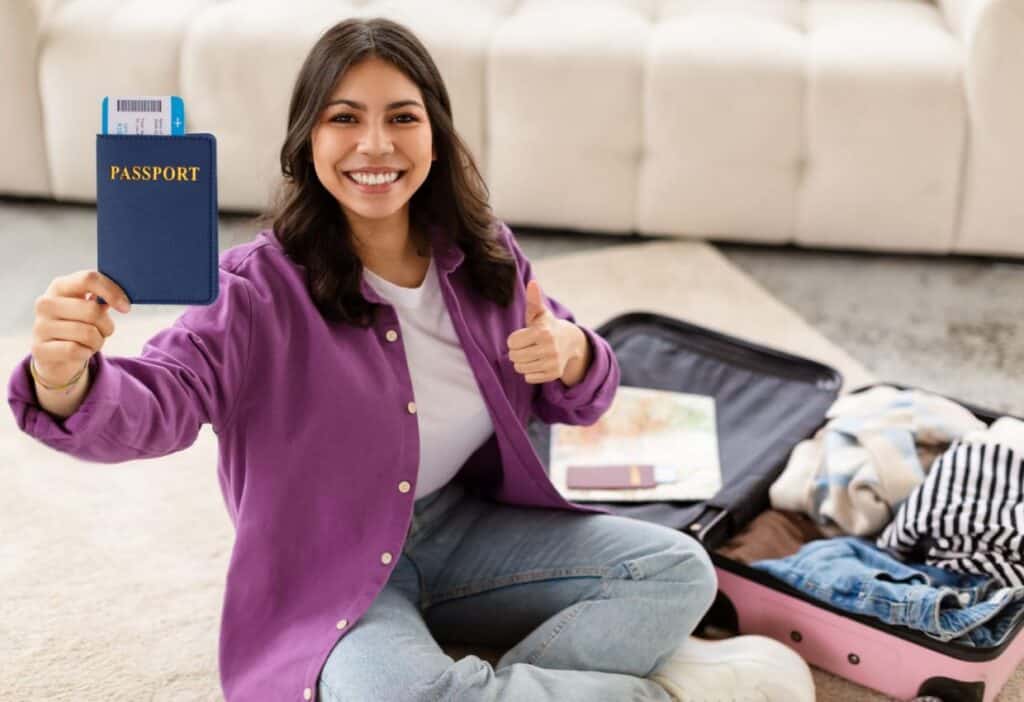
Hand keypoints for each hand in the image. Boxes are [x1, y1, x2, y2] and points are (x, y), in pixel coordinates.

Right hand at [31, 270, 130, 385]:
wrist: (56, 355)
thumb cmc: (78, 325)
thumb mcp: (88, 307)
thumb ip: (103, 298)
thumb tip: (122, 299)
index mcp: (60, 286)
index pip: (88, 279)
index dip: (112, 292)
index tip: (125, 307)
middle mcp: (46, 303)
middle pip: (92, 310)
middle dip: (107, 325)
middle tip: (104, 331)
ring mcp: (40, 326)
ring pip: (87, 333)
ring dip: (98, 341)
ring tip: (91, 342)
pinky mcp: (40, 348)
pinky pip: (75, 350)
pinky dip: (86, 353)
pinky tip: (81, 351)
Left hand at [506, 279, 579, 384]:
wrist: (570, 342)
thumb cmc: (548, 326)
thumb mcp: (540, 313)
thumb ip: (533, 300)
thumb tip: (532, 283)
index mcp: (542, 332)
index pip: (511, 343)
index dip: (514, 340)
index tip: (523, 337)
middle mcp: (549, 348)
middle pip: (514, 357)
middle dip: (516, 352)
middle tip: (526, 346)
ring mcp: (552, 363)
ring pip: (520, 368)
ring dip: (522, 362)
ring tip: (531, 354)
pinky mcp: (554, 374)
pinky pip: (529, 377)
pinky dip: (530, 372)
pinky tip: (538, 363)